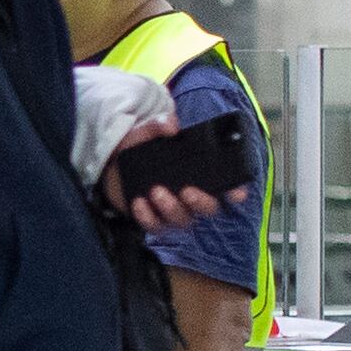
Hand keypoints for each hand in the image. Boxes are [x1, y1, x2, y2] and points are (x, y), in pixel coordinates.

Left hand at [99, 119, 238, 238]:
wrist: (113, 161)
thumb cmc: (141, 146)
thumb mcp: (149, 131)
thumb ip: (160, 124)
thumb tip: (171, 127)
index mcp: (201, 175)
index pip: (228, 188)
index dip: (236, 192)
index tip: (236, 194)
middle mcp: (192, 195)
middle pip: (209, 209)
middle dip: (201, 202)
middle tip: (186, 191)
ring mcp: (173, 209)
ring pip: (182, 220)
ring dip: (171, 208)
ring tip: (156, 191)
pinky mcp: (153, 218)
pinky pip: (155, 226)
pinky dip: (147, 217)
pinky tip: (139, 203)